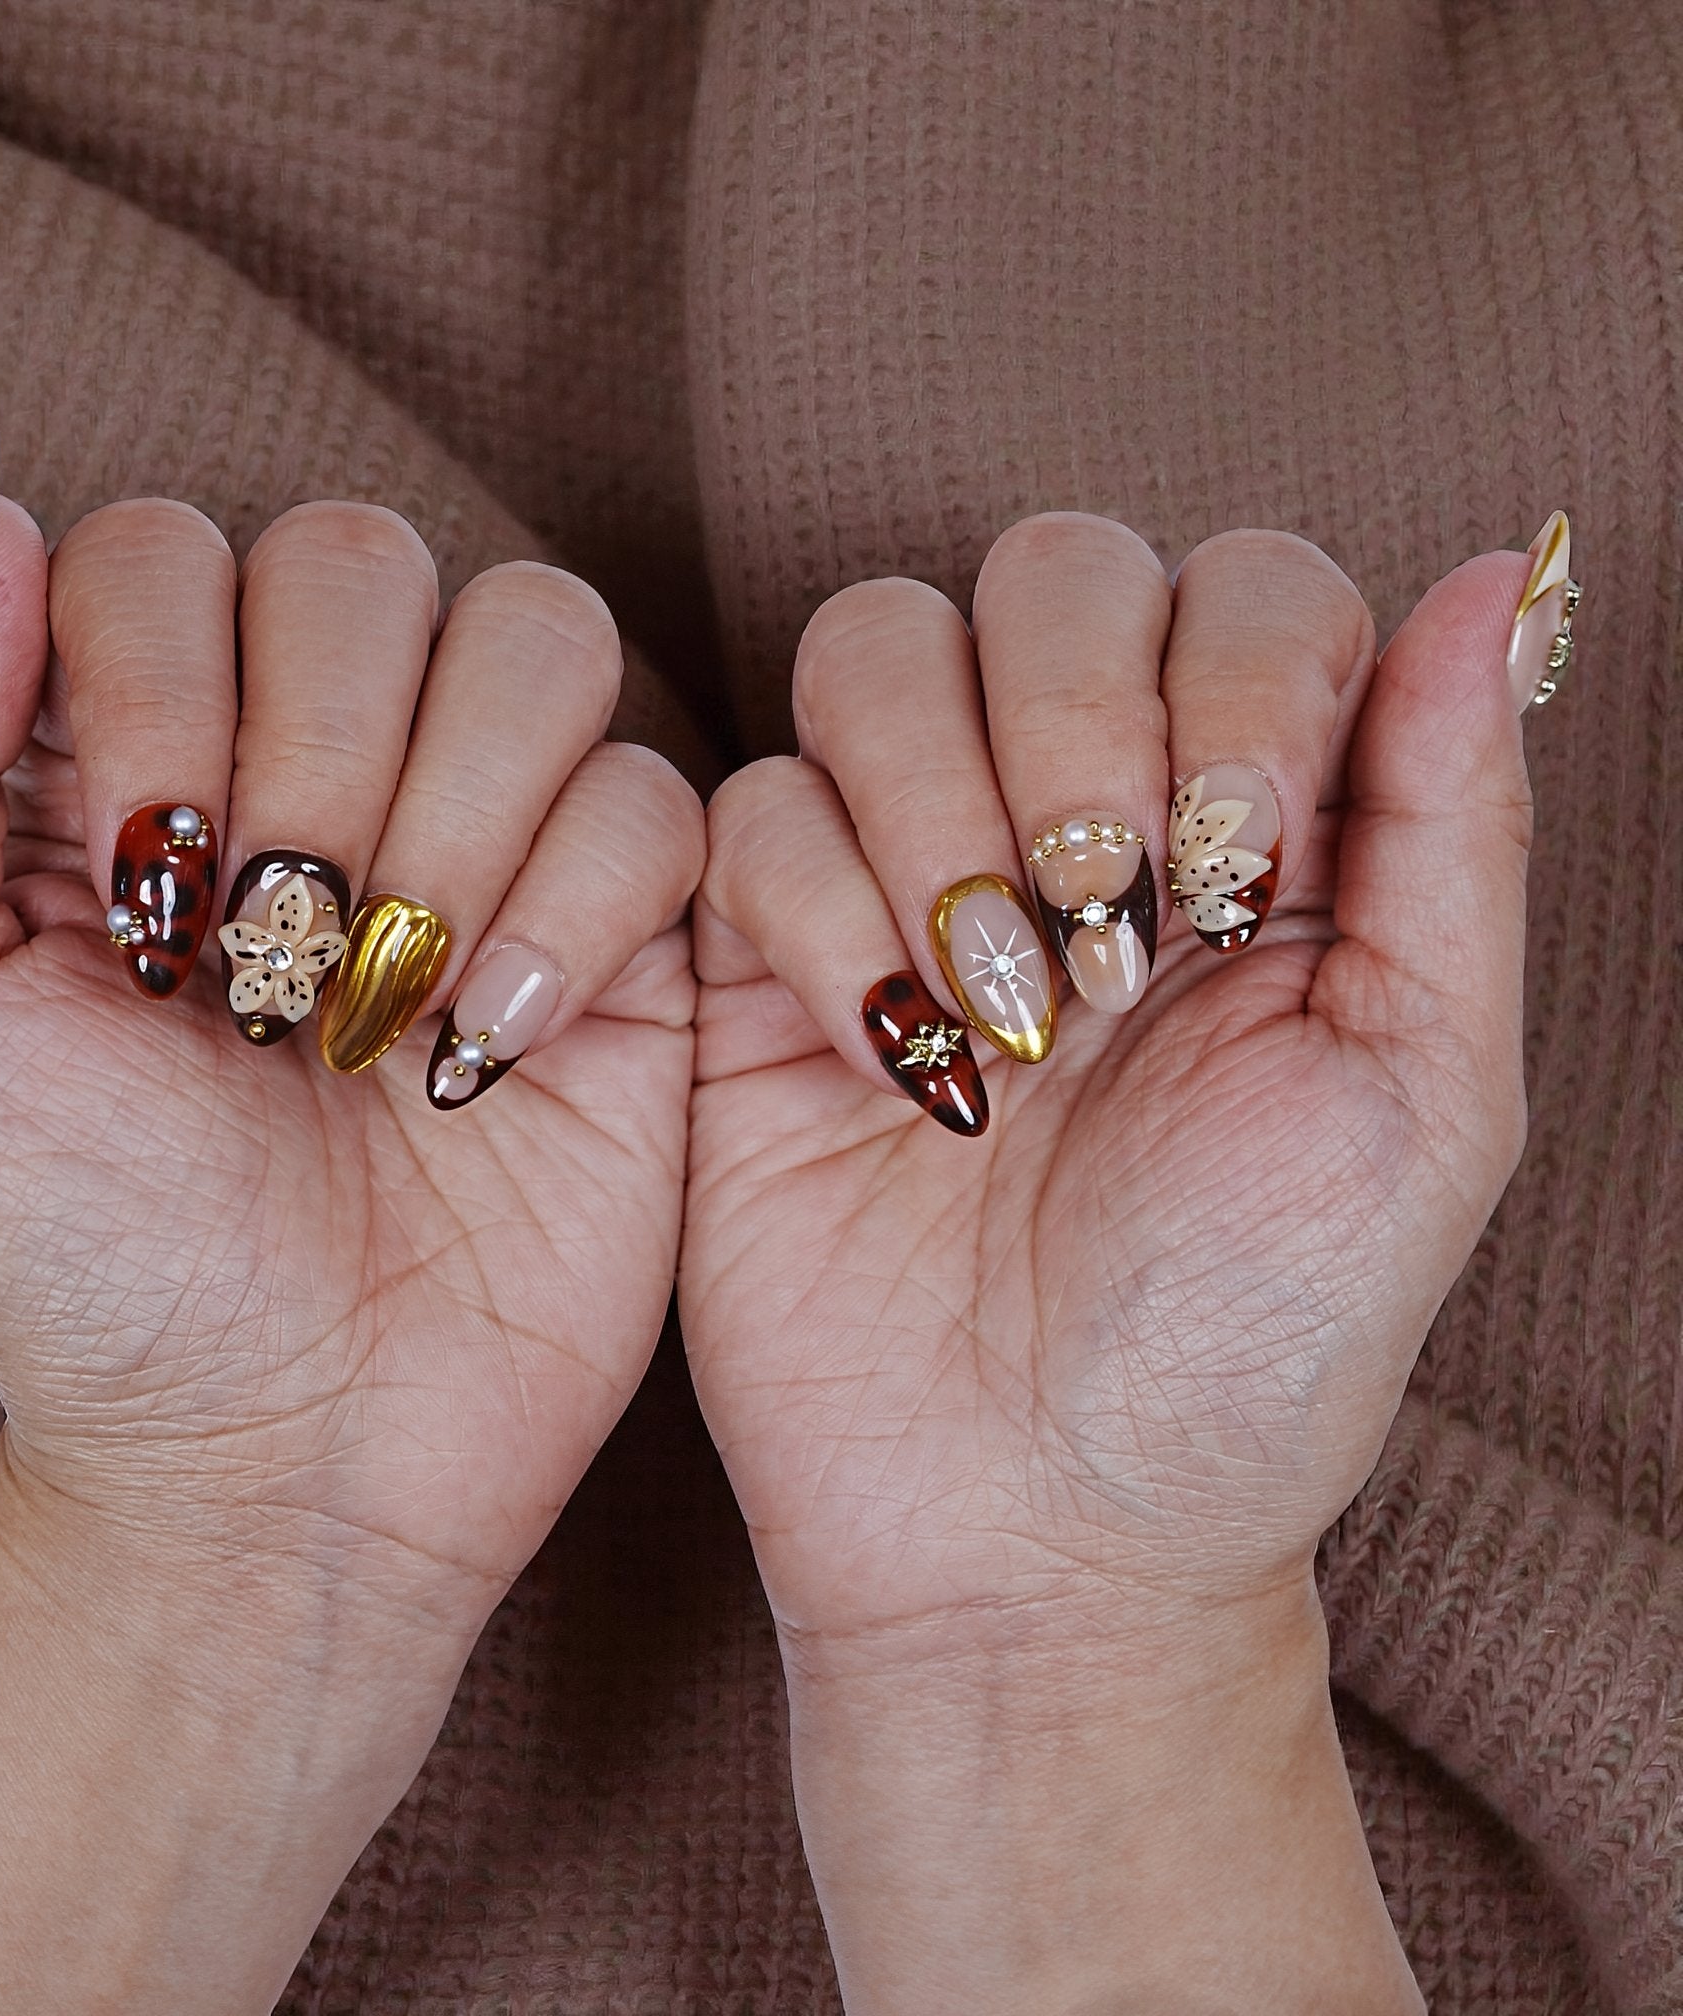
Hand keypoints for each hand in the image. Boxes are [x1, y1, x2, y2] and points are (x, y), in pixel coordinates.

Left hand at [0, 485, 701, 1632]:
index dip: (163, 682)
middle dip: (318, 753)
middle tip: (270, 966)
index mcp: (147, 756)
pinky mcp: (634, 934)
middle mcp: (329, 762)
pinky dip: (579, 908)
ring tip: (391, 1008)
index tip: (143, 907)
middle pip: (367, 553)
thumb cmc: (89, 1259)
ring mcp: (497, 836)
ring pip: (542, 633)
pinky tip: (495, 1052)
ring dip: (458, 812)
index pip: (168, 547)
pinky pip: (660, 797)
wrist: (287, 1456)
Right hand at [681, 512, 1553, 2008]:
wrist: (1034, 1531)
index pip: (1242, 582)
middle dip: (1078, 733)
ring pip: (872, 648)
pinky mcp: (756, 961)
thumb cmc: (1250, 1345)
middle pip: (1046, 570)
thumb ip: (1455, 827)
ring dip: (937, 810)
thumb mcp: (1424, 1099)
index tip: (1242, 884)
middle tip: (1110, 951)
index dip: (1237, 683)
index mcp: (1260, 832)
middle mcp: (1077, 822)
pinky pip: (745, 808)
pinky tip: (889, 1065)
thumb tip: (1485, 577)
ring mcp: (902, 877)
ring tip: (998, 1011)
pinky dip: (815, 915)